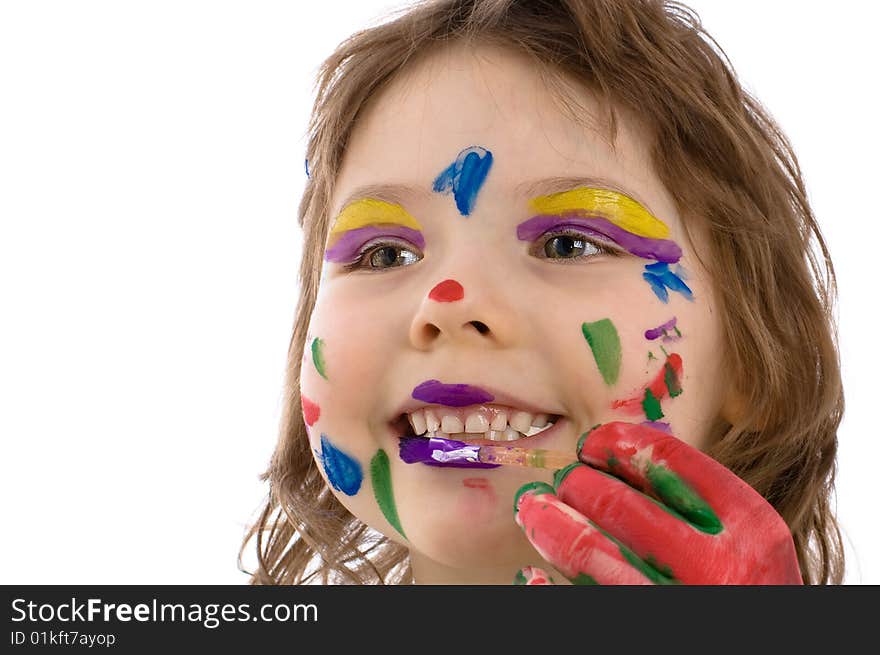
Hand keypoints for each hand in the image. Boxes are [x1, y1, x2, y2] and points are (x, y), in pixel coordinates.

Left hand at [512, 421, 801, 583]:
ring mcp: (675, 603)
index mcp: (749, 527)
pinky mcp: (639, 635)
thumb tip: (613, 472)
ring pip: (588, 550)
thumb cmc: (745, 591)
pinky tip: (532, 577)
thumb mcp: (748, 549)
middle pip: (617, 503)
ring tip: (533, 512)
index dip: (616, 445)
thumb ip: (703, 513)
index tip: (590, 444)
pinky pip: (579, 602)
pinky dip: (544, 587)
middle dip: (577, 485)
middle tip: (563, 482)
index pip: (668, 461)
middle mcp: (717, 566)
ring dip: (549, 523)